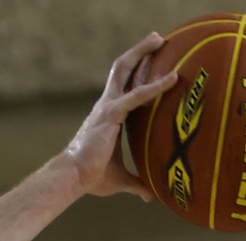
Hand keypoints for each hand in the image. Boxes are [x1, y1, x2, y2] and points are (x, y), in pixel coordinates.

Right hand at [59, 32, 177, 198]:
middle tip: (158, 38)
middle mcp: (107, 104)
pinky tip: (172, 79)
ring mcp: (108, 106)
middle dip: (139, 51)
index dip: (137, 71)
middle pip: (122, 68)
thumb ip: (136, 184)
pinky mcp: (111, 114)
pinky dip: (155, 86)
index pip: (124, 86)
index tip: (152, 60)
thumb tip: (148, 196)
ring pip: (125, 69)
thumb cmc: (91, 178)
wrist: (73, 178)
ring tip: (160, 39)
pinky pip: (137, 95)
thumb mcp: (119, 180)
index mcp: (108, 115)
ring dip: (142, 52)